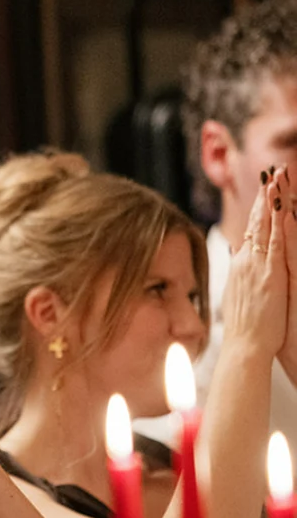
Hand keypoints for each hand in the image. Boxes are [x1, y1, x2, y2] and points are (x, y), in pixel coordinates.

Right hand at [224, 170, 287, 360]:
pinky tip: (282, 205)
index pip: (251, 230)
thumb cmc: (245, 328)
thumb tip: (235, 253)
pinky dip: (277, 222)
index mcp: (241, 266)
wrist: (244, 346)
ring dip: (271, 199)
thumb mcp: (239, 296)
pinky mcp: (269, 273)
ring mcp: (257, 265)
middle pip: (256, 221)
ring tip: (277, 176)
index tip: (263, 189)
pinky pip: (274, 241)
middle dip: (264, 195)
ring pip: (265, 225)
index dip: (257, 209)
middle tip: (270, 171)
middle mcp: (247, 261)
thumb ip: (239, 272)